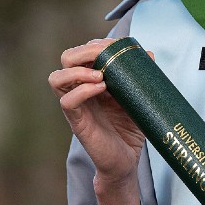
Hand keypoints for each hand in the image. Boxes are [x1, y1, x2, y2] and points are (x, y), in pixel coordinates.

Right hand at [49, 38, 145, 204]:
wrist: (127, 161)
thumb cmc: (130, 128)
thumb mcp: (137, 97)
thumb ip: (141, 76)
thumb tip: (148, 53)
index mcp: (92, 80)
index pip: (83, 51)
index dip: (97, 43)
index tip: (118, 46)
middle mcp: (80, 90)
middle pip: (66, 58)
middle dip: (84, 51)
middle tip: (105, 55)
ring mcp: (77, 105)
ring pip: (56, 78)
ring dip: (78, 69)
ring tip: (101, 74)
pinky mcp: (77, 122)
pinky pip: (67, 101)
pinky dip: (82, 90)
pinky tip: (101, 88)